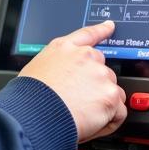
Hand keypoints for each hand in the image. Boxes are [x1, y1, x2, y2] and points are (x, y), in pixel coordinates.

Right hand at [19, 20, 126, 141]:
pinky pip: (119, 112)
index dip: (101, 30)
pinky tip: (92, 123)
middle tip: (79, 103)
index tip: (109, 26)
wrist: (34, 113)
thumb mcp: (35, 69)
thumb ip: (55, 67)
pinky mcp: (110, 95)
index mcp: (64, 48)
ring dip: (103, 105)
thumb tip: (60, 78)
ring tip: (81, 116)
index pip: (88, 35)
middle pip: (102, 71)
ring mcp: (100, 75)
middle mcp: (85, 57)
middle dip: (96, 87)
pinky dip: (109, 121)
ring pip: (112, 93)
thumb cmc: (29, 96)